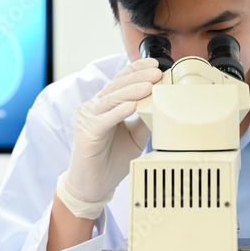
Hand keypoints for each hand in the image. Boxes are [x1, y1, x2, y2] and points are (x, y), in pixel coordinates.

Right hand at [57, 58, 163, 218]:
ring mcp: (87, 118)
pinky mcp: (86, 133)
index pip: (120, 80)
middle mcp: (93, 107)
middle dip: (138, 77)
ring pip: (111, 99)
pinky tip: (131, 106)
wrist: (93, 185)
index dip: (136, 70)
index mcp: (104, 105)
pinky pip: (104, 119)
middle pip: (117, 86)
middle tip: (157, 73)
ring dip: (131, 91)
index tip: (155, 65)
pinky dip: (118, 112)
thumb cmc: (110, 160)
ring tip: (148, 86)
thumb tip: (163, 104)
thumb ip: (145, 120)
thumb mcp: (135, 136)